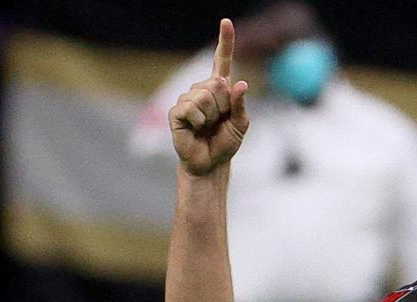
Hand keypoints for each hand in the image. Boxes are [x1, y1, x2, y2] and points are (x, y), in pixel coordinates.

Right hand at [169, 19, 249, 175]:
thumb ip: (240, 105)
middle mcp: (201, 90)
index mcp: (219, 89)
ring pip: (205, 96)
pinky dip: (198, 121)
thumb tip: (241, 84)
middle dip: (223, 106)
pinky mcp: (176, 112)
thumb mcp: (240, 125)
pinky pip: (191, 108)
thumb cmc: (225, 143)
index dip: (225, 41)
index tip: (226, 22)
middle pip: (217, 84)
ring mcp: (187, 99)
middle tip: (218, 122)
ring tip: (207, 127)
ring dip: (211, 116)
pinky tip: (196, 129)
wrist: (210, 164)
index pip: (222, 61)